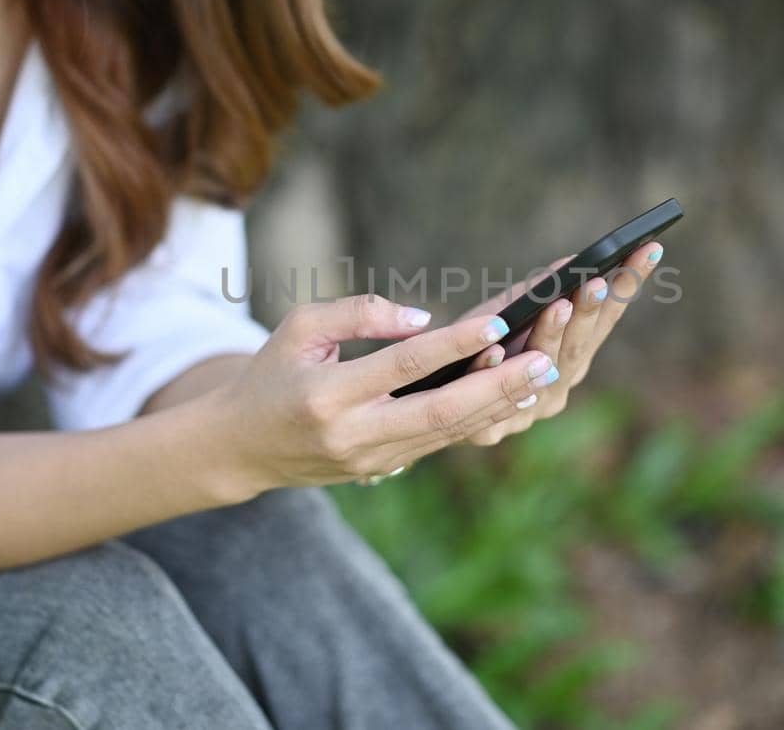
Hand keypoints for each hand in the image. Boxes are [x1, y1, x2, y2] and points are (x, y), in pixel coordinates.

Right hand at [211, 294, 564, 491]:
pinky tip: (510, 397)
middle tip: (544, 360)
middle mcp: (353, 434)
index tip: (496, 322)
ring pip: (447, 433)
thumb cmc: (270, 373)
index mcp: (327, 394)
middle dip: (497, 387)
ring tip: (542, 375)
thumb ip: (359, 313)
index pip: (403, 366)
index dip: (452, 345)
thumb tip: (424, 320)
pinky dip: (477, 418)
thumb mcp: (299, 326)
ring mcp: (370, 459)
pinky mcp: (382, 469)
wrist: (240, 447)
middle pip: (439, 412)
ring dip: (498, 405)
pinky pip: (438, 442)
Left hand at [458, 241, 665, 445]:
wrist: (433, 397)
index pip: (607, 317)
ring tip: (559, 304)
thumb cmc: (478, 344)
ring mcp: (529, 410)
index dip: (628, 285)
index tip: (646, 249)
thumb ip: (543, 292)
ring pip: (542, 372)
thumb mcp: (512, 310)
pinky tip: (498, 349)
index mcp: (573, 356)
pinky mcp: (491, 428)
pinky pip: (492, 397)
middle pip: (578, 346)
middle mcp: (559, 385)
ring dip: (551, 337)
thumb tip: (574, 259)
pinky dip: (494, 371)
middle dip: (589, 312)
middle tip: (598, 280)